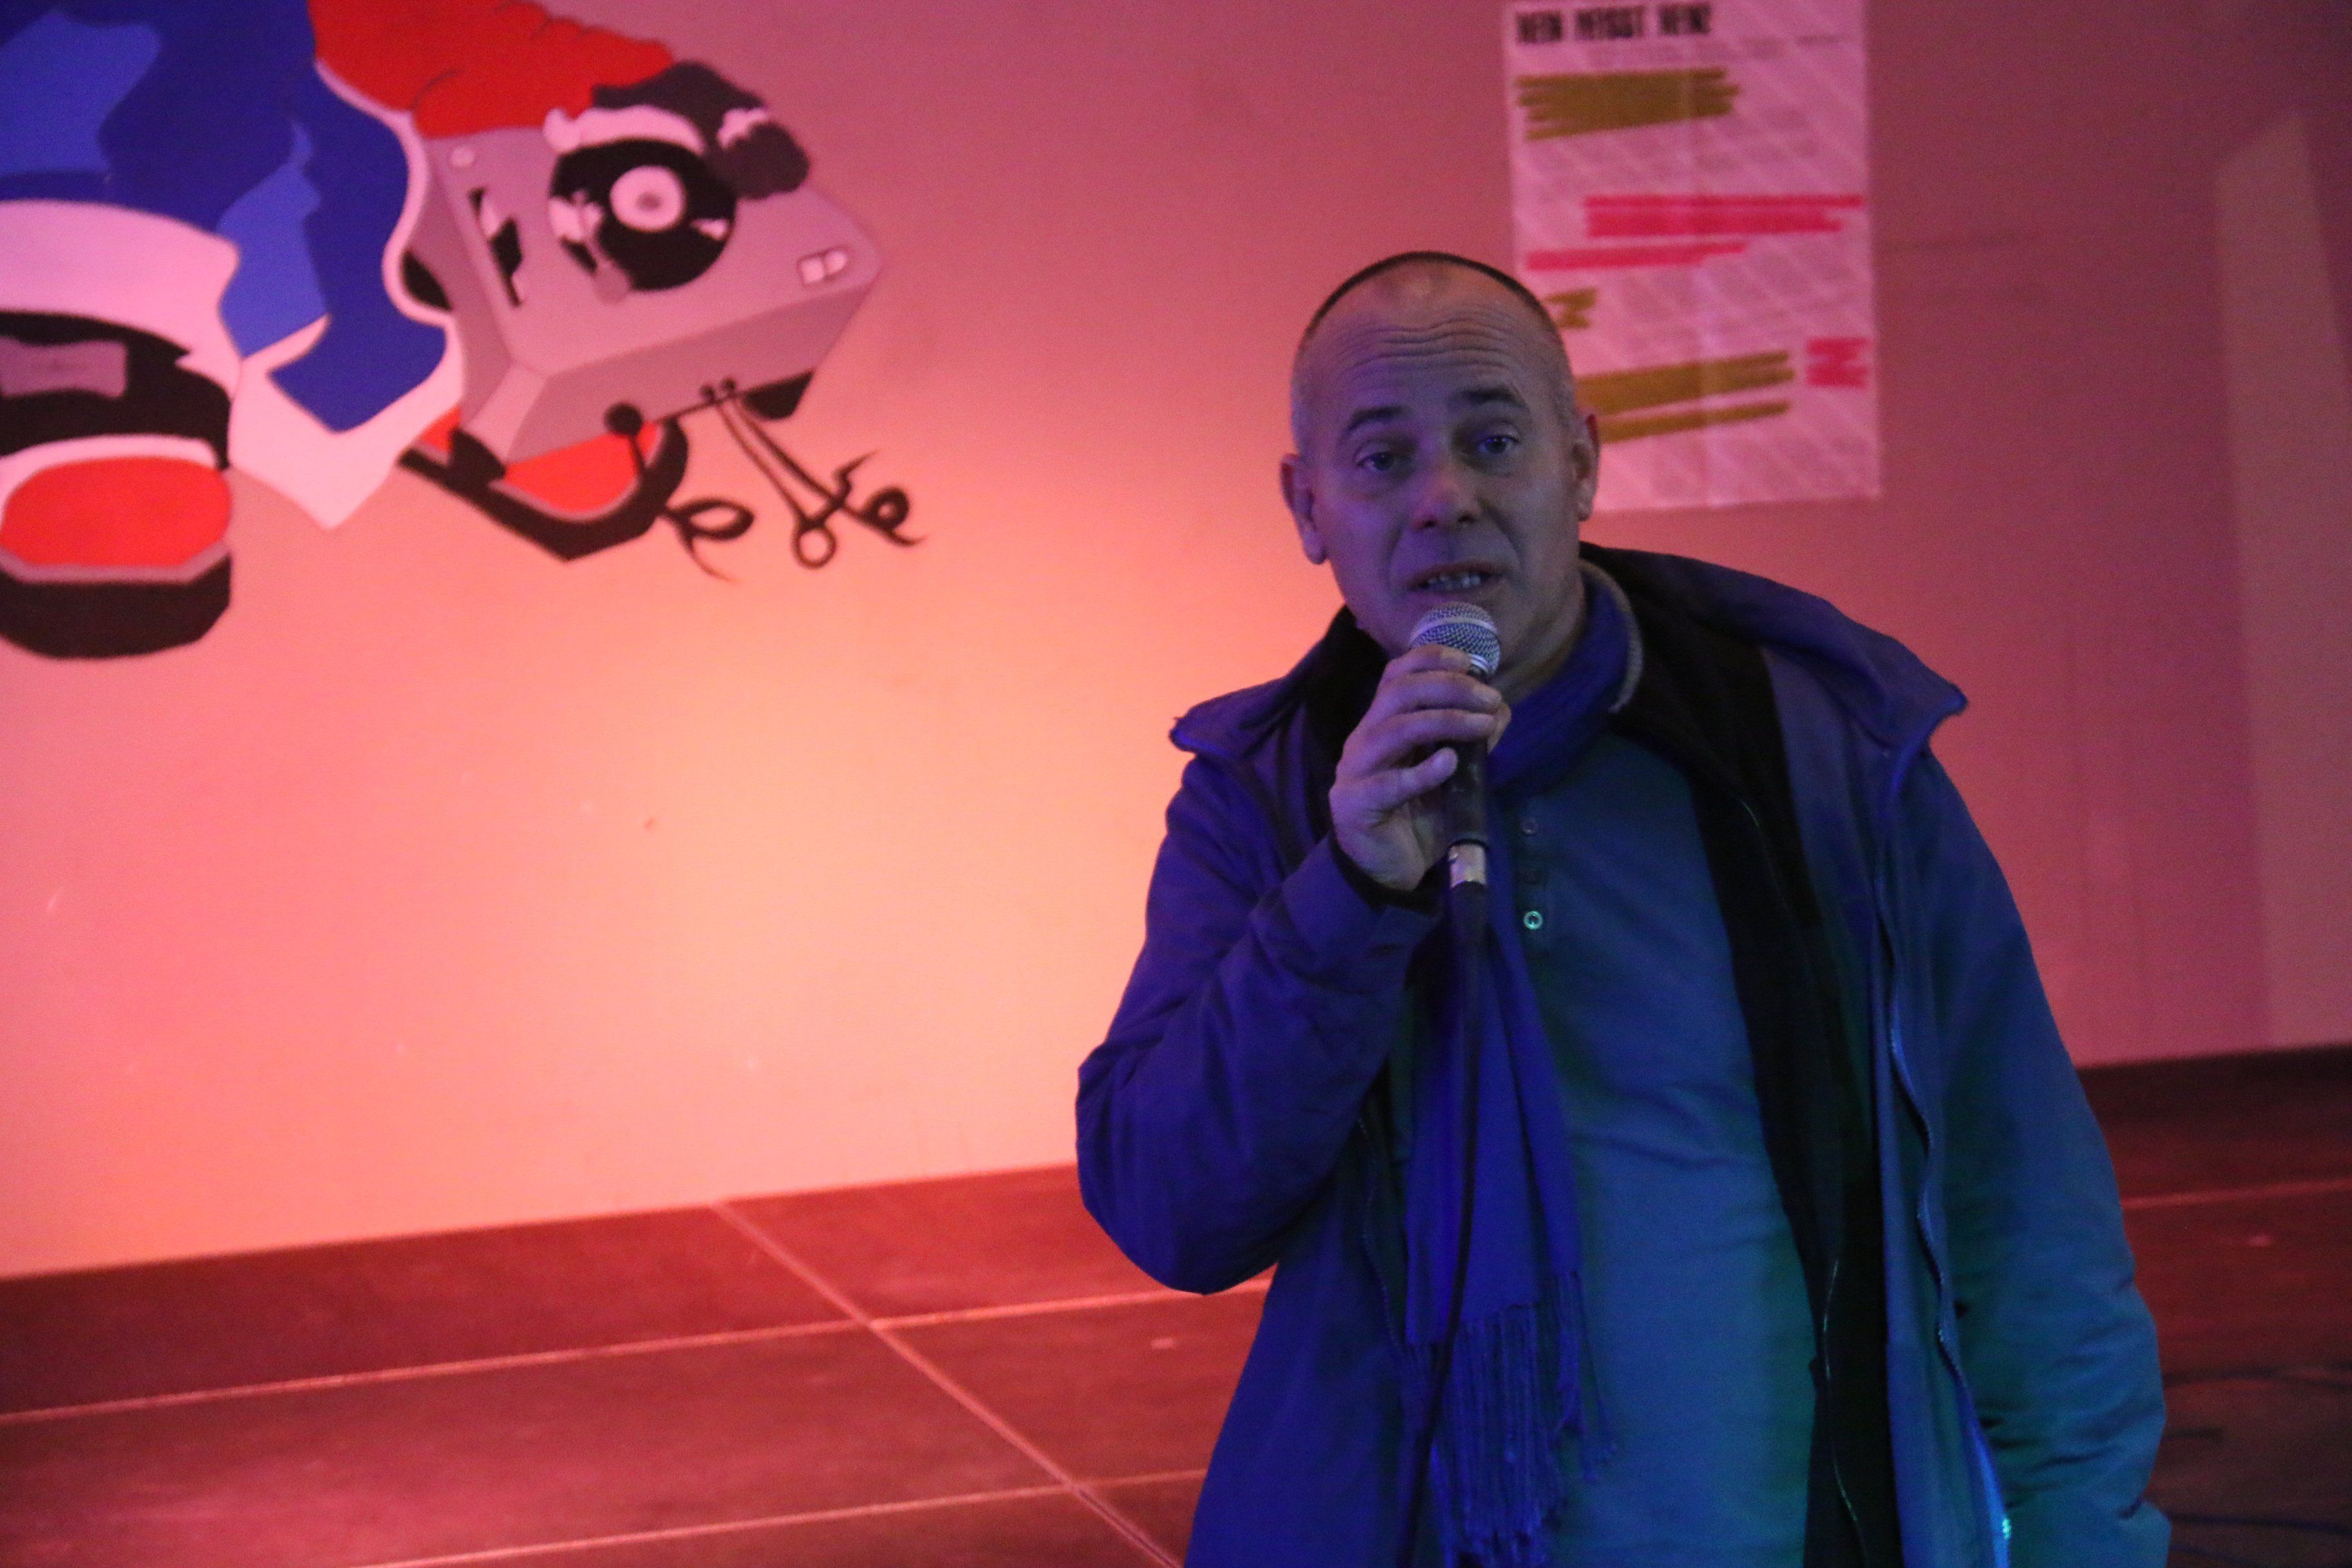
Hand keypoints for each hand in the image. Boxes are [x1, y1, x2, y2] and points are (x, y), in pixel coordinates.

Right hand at [1329, 644, 1509, 891]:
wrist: (1387, 871)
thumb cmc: (1418, 816)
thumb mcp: (1453, 774)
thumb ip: (1471, 742)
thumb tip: (1500, 710)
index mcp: (1382, 724)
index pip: (1398, 675)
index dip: (1432, 660)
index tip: (1471, 664)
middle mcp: (1365, 739)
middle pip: (1400, 693)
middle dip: (1450, 687)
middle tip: (1489, 699)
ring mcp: (1357, 770)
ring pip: (1395, 728)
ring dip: (1445, 721)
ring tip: (1481, 726)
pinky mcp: (1357, 804)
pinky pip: (1389, 783)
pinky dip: (1422, 771)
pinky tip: (1449, 764)